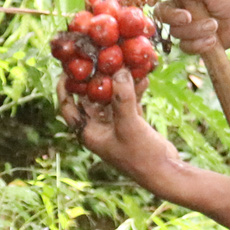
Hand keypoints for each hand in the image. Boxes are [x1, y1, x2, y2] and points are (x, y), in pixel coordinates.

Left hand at [60, 69, 175, 190]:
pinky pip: (128, 101)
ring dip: (119, 81)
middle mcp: (98, 127)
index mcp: (88, 131)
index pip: (67, 105)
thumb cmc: (141, 155)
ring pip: (111, 96)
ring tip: (126, 63)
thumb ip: (123, 98)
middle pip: (90, 97)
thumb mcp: (129, 125)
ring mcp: (115, 125)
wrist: (165, 172)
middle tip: (100, 57)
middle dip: (96, 77)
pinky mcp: (131, 123)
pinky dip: (134, 90)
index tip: (66, 67)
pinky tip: (144, 77)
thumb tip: (119, 71)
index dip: (64, 86)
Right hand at [156, 0, 229, 57]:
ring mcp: (184, 26)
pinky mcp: (192, 41)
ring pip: (176, 32)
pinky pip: (185, 46)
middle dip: (174, 17)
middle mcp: (179, 7)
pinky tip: (213, 39)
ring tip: (214, 25)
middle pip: (161, 14)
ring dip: (196, 30)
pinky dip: (199, 44)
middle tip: (189, 17)